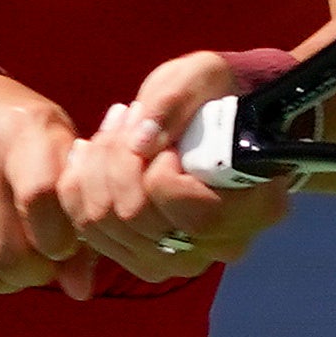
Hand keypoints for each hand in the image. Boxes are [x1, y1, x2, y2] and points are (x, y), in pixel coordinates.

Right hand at [0, 72, 99, 300]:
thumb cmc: (15, 133)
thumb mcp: (54, 147)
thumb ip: (74, 212)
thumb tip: (80, 290)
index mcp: (21, 128)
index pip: (39, 198)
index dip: (59, 239)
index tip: (64, 244)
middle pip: (5, 251)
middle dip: (33, 273)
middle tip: (41, 264)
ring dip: (5, 282)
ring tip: (15, 262)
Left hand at [57, 51, 292, 283]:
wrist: (220, 122)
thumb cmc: (217, 94)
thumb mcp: (201, 76)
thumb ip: (174, 102)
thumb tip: (141, 143)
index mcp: (256, 206)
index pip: (186, 206)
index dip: (158, 163)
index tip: (167, 133)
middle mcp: (222, 246)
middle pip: (134, 216)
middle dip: (114, 158)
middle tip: (125, 114)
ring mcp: (184, 259)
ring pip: (104, 226)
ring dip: (94, 168)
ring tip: (111, 129)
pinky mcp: (148, 259)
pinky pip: (90, 233)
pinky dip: (79, 189)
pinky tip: (89, 155)